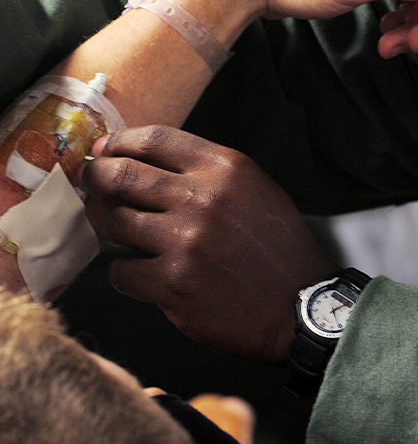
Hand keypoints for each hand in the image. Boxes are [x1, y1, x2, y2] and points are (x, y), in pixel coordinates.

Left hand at [82, 126, 340, 363]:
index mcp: (225, 169)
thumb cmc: (279, 248)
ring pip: (113, 222)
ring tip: (118, 232)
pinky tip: (143, 274)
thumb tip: (147, 161)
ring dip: (108, 227)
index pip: (153, 139)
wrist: (301, 305)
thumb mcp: (256, 190)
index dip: (119, 142)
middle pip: (120, 174)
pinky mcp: (174, 283)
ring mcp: (185, 242)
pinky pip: (121, 272)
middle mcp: (203, 199)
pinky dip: (126, 273)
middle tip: (91, 187)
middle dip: (96, 179)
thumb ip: (208, 172)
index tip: (105, 151)